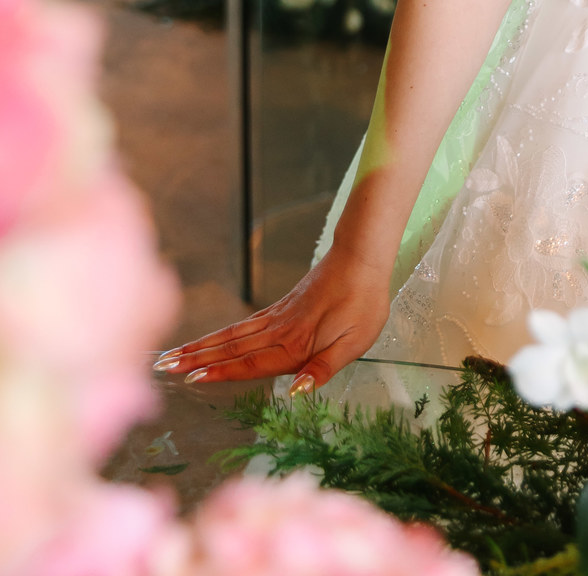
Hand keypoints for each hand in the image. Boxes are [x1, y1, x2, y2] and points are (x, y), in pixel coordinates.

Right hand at [152, 243, 392, 395]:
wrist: (363, 256)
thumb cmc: (365, 302)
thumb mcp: (355, 342)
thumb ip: (323, 368)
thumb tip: (295, 393)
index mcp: (296, 344)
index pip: (251, 363)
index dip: (222, 373)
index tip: (192, 379)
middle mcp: (280, 330)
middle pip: (232, 347)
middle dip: (197, 358)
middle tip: (162, 366)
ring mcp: (278, 315)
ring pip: (234, 334)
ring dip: (203, 345)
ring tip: (175, 353)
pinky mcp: (283, 306)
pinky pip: (246, 323)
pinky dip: (223, 332)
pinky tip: (213, 339)